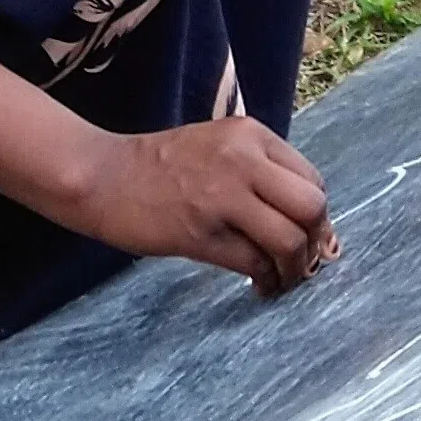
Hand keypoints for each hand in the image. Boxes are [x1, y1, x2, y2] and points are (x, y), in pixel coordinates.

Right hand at [66, 117, 336, 292]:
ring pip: (288, 239)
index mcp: (251, 134)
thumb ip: (260, 170)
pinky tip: (260, 286)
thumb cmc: (161, 165)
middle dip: (315, 241)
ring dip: (295, 269)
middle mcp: (243, 159)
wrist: (104, 176)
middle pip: (311, 207)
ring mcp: (222, 196)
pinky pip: (254, 263)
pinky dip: (266, 280)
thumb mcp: (218, 146)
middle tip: (304, 261)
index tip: (308, 235)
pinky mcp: (201, 232)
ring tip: (283, 279)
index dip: (317, 215)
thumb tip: (308, 219)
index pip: (312, 179)